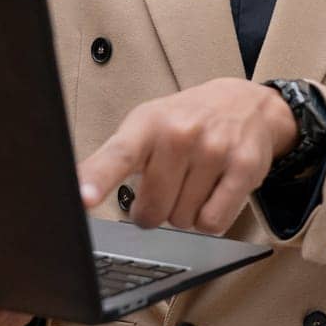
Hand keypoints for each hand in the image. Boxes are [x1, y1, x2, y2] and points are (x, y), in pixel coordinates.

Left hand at [76, 77, 297, 233]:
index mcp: (148, 124)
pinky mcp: (244, 167)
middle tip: (166, 187)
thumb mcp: (146, 124)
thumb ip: (116, 158)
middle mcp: (181, 134)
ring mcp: (215, 149)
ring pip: (183, 220)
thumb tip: (80, 194)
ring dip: (185, 212)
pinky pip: (213, 222)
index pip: (118, 156)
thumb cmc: (186, 120)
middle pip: (152, 211)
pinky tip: (213, 194)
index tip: (83, 198)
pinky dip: (209, 219)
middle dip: (154, 211)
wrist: (246, 103)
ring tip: (195, 182)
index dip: (97, 179)